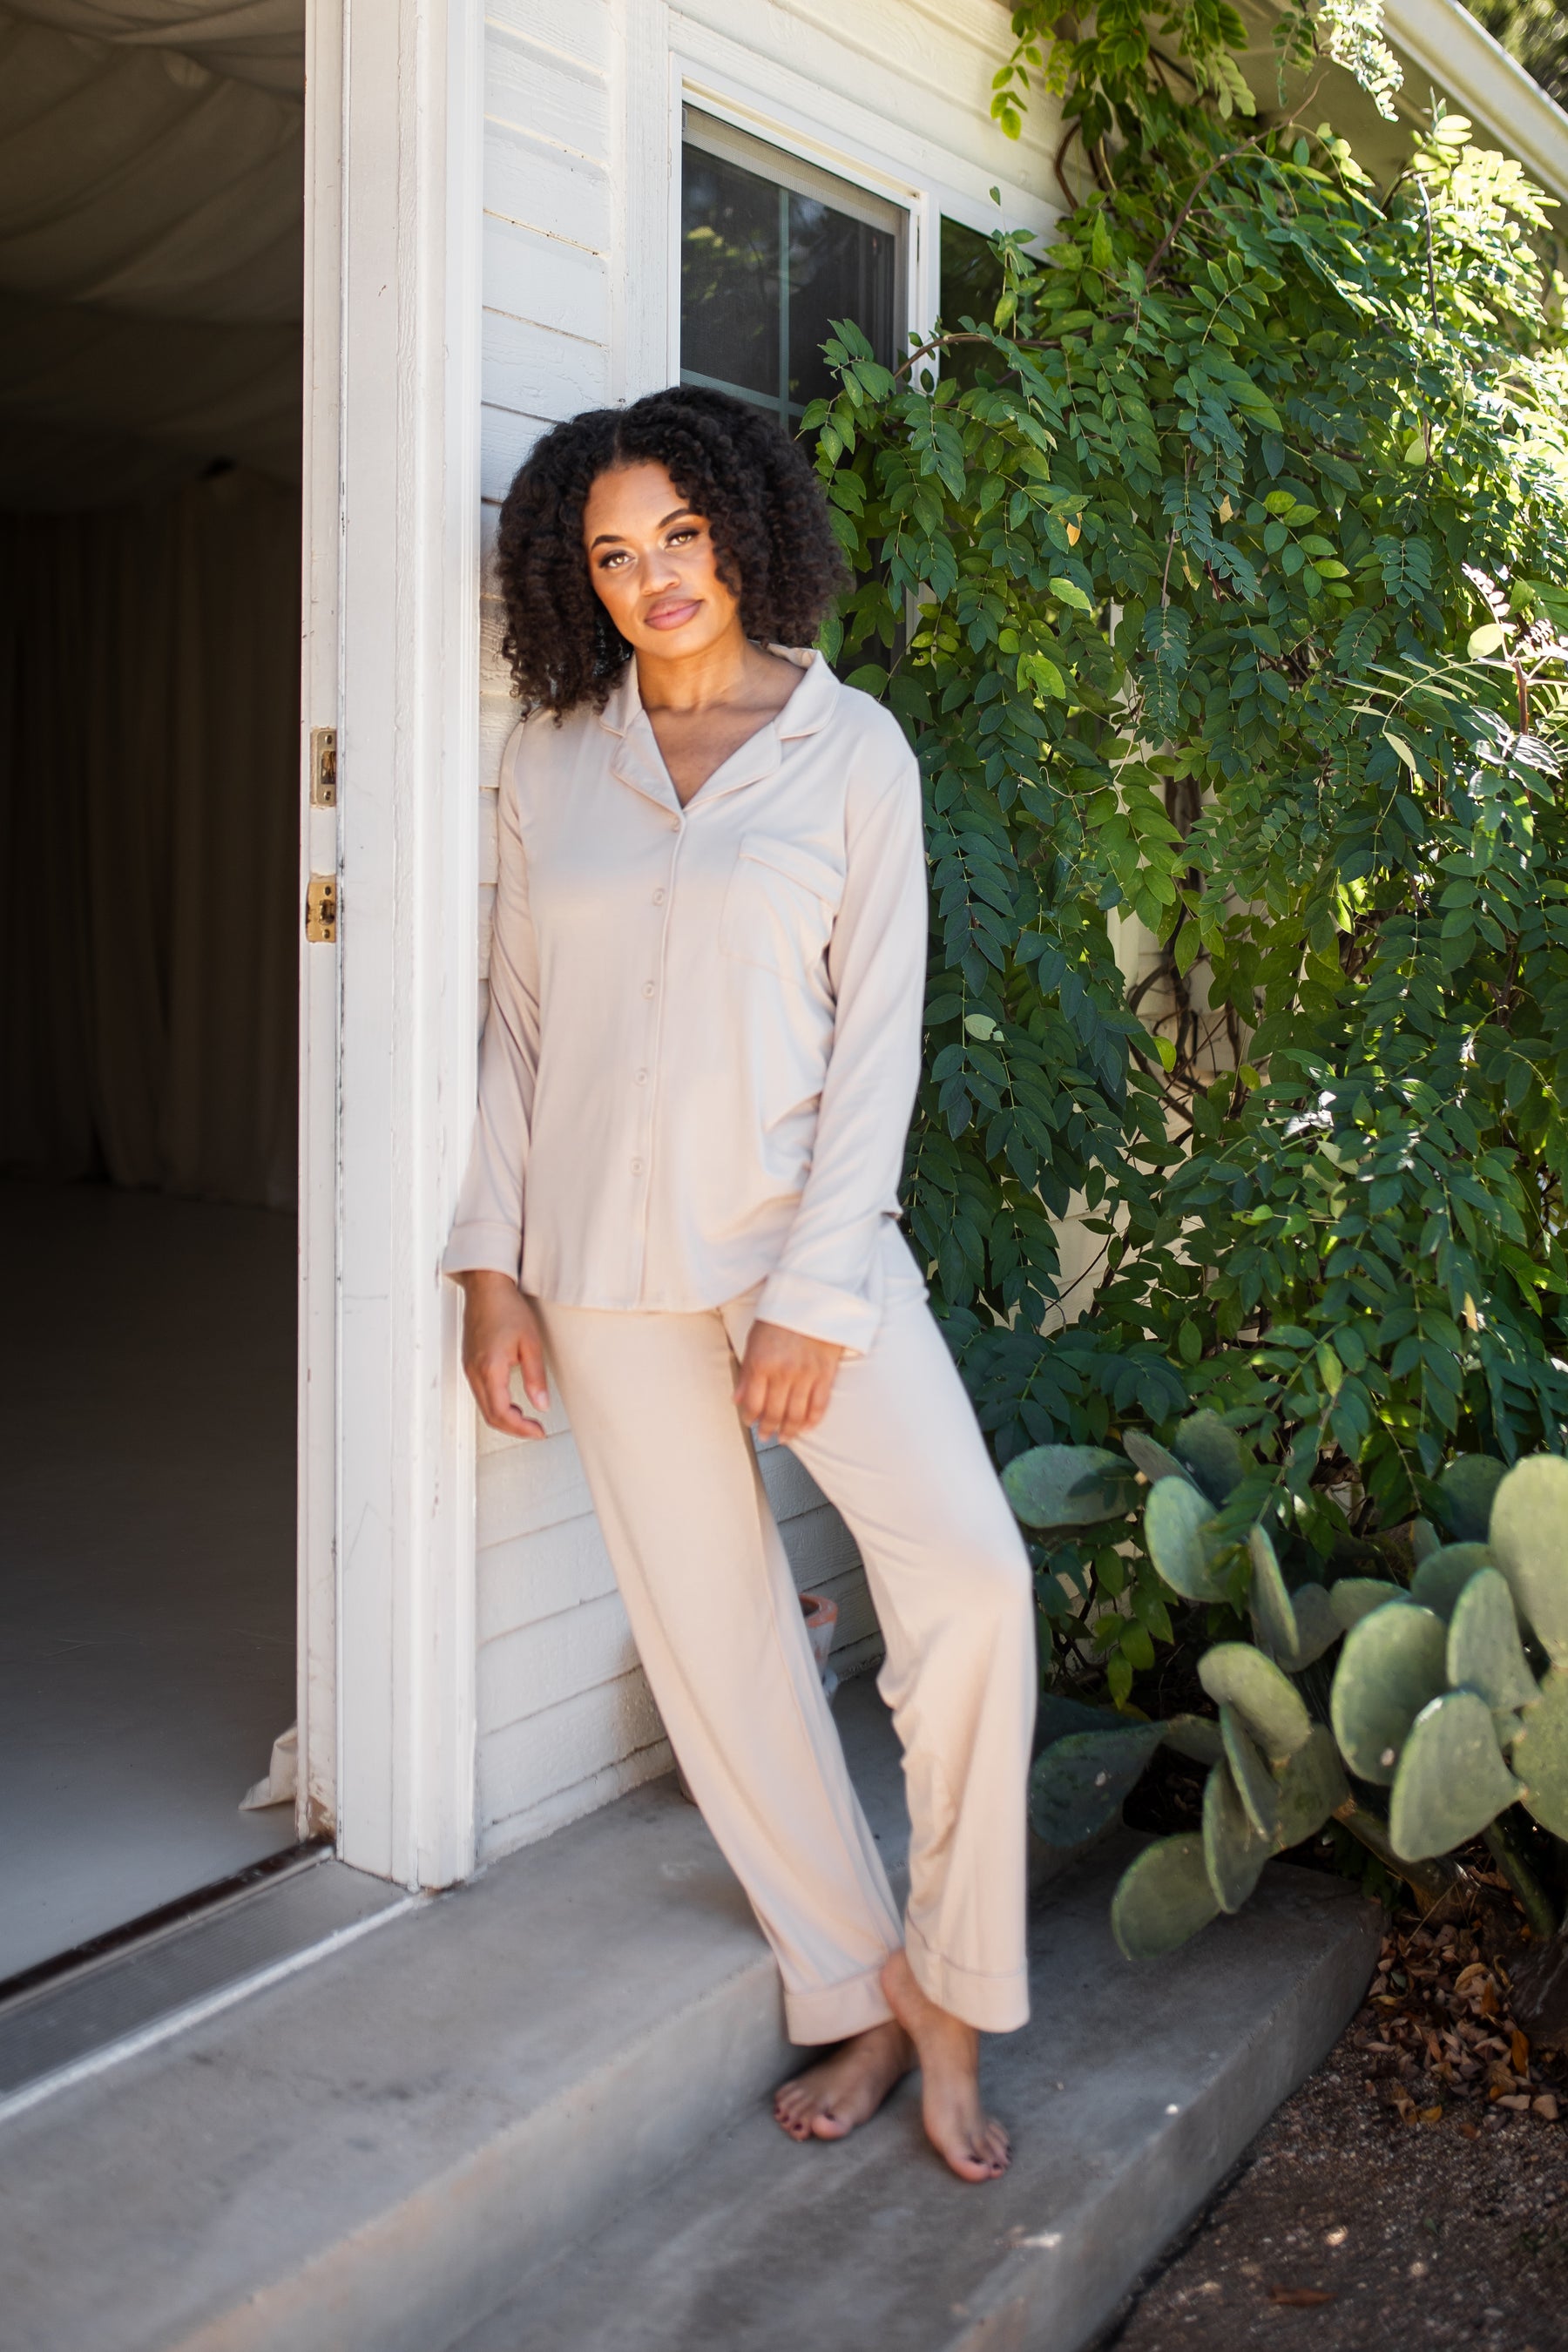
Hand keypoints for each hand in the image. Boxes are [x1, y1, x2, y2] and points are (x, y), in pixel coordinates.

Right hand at [457, 1271, 549, 1439]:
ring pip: (484, 1406)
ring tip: (527, 1417)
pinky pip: (480, 1394)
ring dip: (505, 1417)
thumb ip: (535, 1378)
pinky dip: (496, 1404)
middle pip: (490, 1415)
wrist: (487, 1288)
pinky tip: (512, 1402)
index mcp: (490, 1369)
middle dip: (513, 1428)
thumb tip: (541, 1405)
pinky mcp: (469, 1363)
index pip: (502, 1413)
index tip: (538, 1431)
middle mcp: (475, 1372)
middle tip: (535, 1429)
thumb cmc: (507, 1309)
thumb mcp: (530, 1344)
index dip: (521, 1428)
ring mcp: (469, 1368)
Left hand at [734, 1319, 842, 1443]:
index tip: (749, 1422)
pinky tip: (807, 1427)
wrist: (813, 1297)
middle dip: (768, 1429)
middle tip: (766, 1436)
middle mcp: (783, 1372)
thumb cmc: (780, 1315)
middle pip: (774, 1413)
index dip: (749, 1417)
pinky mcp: (826, 1373)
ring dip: (789, 1430)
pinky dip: (813, 1420)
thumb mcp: (753, 1340)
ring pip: (797, 1414)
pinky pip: (819, 1405)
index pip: (753, 1403)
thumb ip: (747, 1373)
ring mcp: (806, 1375)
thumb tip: (738, 1399)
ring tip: (785, 1437)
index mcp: (761, 1363)